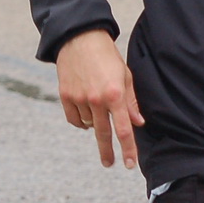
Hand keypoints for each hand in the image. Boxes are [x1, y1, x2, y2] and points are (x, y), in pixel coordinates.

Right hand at [55, 29, 144, 169]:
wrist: (80, 38)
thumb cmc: (107, 56)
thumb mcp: (125, 75)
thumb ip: (131, 102)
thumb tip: (138, 123)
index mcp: (115, 94)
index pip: (124, 129)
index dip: (128, 149)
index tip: (130, 164)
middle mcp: (96, 99)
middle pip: (103, 134)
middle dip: (107, 152)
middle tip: (109, 164)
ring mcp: (79, 98)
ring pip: (88, 124)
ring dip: (95, 123)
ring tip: (97, 106)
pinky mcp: (65, 96)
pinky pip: (75, 119)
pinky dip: (81, 120)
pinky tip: (86, 112)